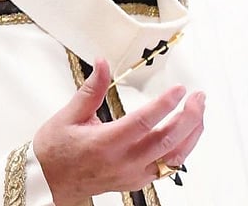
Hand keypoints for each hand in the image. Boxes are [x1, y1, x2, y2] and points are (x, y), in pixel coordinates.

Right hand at [33, 58, 205, 205]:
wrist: (48, 184)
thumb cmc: (55, 152)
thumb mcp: (68, 116)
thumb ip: (91, 89)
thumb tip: (103, 63)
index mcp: (105, 144)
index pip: (143, 122)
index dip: (165, 104)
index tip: (179, 89)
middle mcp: (122, 162)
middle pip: (167, 141)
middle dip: (188, 117)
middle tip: (198, 97)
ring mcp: (132, 175)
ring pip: (173, 157)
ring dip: (191, 134)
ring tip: (198, 111)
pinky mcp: (136, 181)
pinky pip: (167, 169)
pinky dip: (182, 150)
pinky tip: (188, 135)